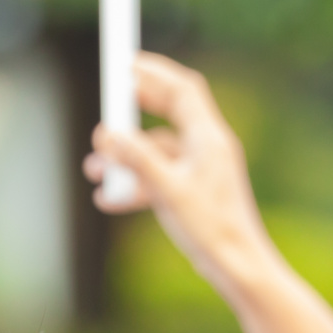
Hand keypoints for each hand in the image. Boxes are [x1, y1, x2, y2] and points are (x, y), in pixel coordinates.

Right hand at [84, 52, 279, 302]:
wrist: (239, 269)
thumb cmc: (211, 229)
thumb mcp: (166, 190)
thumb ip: (137, 158)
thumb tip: (107, 134)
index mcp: (209, 138)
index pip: (182, 89)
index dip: (155, 72)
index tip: (125, 63)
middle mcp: (208, 147)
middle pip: (170, 112)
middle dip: (135, 109)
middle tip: (106, 106)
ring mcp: (202, 170)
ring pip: (159, 149)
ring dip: (127, 156)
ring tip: (93, 168)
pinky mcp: (195, 192)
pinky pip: (161, 176)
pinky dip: (136, 182)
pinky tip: (110, 199)